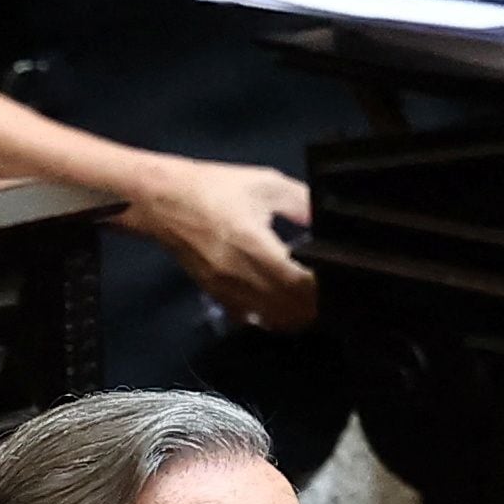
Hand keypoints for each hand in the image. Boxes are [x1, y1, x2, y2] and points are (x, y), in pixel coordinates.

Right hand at [132, 156, 315, 330]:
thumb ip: (303, 202)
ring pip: (274, 320)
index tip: (342, 274)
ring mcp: (228, 292)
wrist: (161, 201)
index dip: (327, 286)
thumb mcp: (266, 183)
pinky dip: (272, 316)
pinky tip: (280, 300)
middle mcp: (242, 278)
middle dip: (317, 304)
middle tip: (332, 288)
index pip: (304, 286)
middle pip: (293, 311)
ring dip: (297, 314)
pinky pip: (252, 318)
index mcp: (257, 248)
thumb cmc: (214, 188)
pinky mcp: (217, 296)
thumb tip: (329, 220)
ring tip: (310, 297)